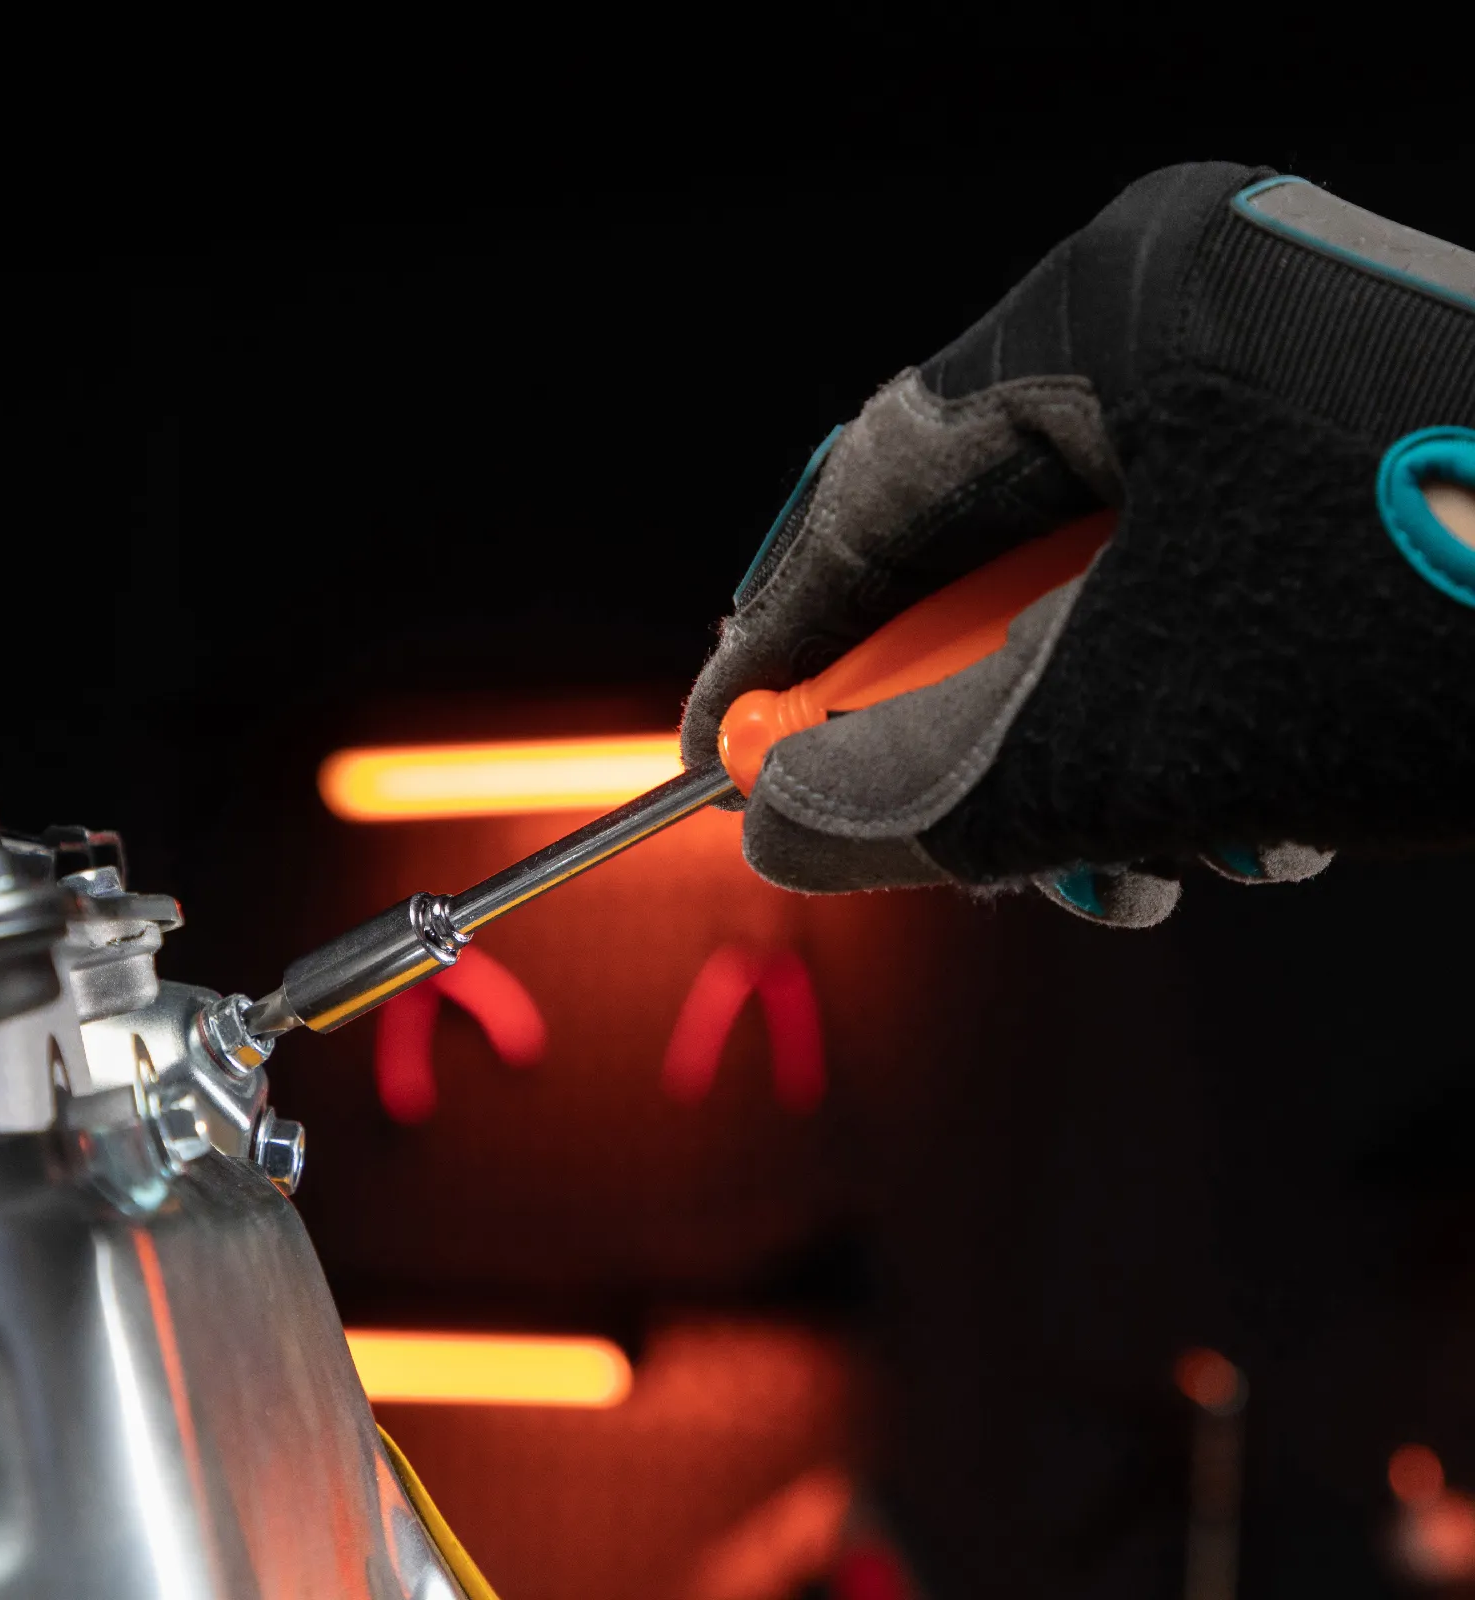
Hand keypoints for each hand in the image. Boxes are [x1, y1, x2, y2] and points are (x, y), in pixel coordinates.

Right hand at [682, 163, 1474, 923]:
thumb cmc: (1465, 619)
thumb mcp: (1144, 732)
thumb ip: (925, 788)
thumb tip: (776, 828)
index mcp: (1117, 303)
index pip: (873, 481)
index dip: (780, 634)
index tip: (723, 751)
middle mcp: (1198, 319)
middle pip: (986, 557)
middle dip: (962, 735)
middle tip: (943, 856)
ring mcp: (1288, 394)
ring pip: (1099, 607)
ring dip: (1093, 767)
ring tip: (1151, 871)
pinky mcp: (1358, 478)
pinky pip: (1202, 615)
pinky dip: (1192, 739)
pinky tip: (1256, 823)